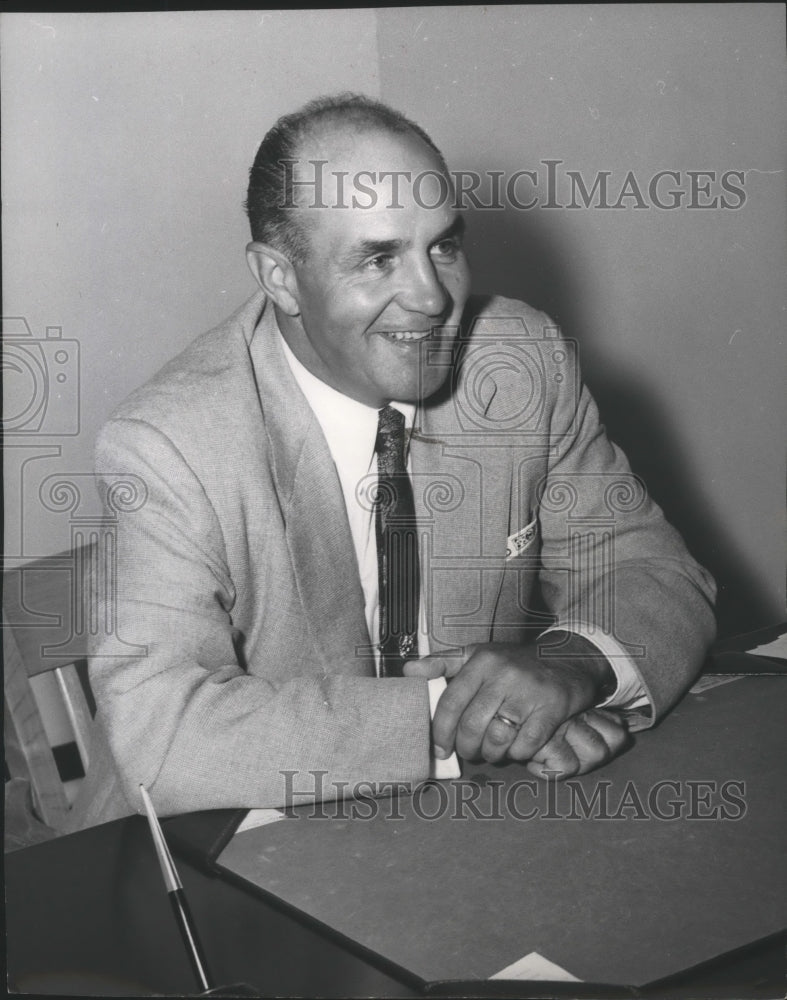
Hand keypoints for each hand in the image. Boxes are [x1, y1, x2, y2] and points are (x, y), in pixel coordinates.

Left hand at [405, 640, 623, 774]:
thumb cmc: (513, 663)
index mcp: (481, 660)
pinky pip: (526, 745)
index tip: (440, 748)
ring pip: (497, 738)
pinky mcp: (552, 708)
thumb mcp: (477, 654)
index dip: (441, 732)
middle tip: (469, 751)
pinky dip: (518, 754)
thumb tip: (408, 671)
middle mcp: (503, 674)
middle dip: (466, 747)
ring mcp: (529, 691)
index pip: (451, 702)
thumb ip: (442, 662)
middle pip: (472, 726)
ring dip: (491, 754)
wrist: (567, 658)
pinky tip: (516, 748)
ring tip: (491, 751)